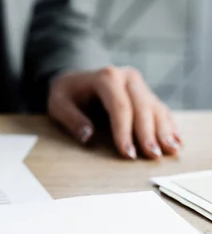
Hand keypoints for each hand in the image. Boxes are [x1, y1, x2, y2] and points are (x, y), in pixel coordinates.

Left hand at [47, 66, 180, 159]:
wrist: (75, 79)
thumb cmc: (66, 93)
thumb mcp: (57, 103)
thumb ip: (70, 118)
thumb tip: (87, 136)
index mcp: (106, 77)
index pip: (120, 106)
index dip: (125, 131)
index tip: (128, 153)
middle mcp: (126, 77)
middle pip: (142, 107)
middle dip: (148, 133)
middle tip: (152, 156)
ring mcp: (139, 84)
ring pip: (155, 108)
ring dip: (164, 131)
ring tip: (170, 151)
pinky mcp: (146, 93)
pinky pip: (161, 109)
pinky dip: (169, 125)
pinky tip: (175, 141)